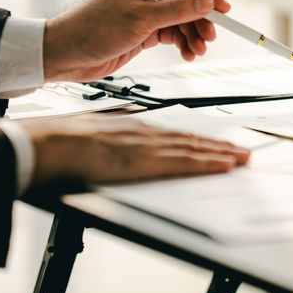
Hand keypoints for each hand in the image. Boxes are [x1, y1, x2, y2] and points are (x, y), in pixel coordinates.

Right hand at [22, 116, 249, 186]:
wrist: (49, 143)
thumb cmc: (64, 142)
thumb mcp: (98, 136)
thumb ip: (116, 142)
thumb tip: (123, 153)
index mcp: (135, 127)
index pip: (176, 135)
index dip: (201, 140)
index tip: (220, 144)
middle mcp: (146, 133)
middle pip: (191, 140)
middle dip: (219, 146)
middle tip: (243, 151)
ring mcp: (147, 146)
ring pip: (193, 149)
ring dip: (221, 154)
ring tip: (242, 158)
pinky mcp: (145, 161)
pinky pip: (184, 163)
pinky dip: (207, 163)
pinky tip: (224, 165)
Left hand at [43, 0, 231, 80]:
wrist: (64, 55)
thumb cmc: (92, 29)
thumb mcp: (139, 19)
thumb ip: (176, 10)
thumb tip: (206, 2)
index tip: (223, 8)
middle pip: (182, 2)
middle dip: (198, 21)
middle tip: (210, 36)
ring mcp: (141, 10)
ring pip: (178, 20)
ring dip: (191, 35)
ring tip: (198, 50)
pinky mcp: (140, 30)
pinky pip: (169, 33)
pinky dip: (180, 43)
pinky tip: (187, 53)